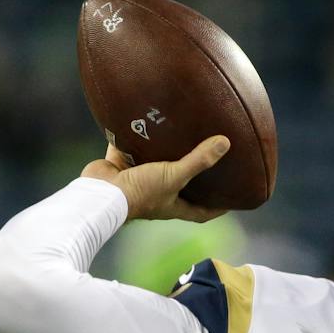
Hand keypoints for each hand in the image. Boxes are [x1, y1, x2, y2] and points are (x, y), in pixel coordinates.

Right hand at [81, 134, 230, 221]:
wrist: (99, 192)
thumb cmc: (140, 192)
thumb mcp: (174, 176)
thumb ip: (198, 160)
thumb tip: (225, 143)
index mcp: (173, 205)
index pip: (202, 212)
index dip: (218, 208)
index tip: (234, 200)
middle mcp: (158, 194)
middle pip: (181, 187)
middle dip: (194, 177)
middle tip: (211, 161)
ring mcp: (138, 180)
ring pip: (156, 165)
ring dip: (165, 153)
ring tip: (182, 134)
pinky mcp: (120, 166)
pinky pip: (130, 149)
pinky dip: (136, 137)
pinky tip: (145, 120)